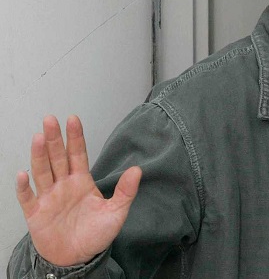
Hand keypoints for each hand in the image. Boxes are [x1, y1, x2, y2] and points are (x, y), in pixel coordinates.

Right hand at [15, 115, 140, 266]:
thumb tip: (137, 170)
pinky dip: (23, 187)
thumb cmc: (95, 234)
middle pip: (57, 157)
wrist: (77, 258)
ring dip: (39, 155)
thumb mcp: (116, 212)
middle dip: (54, 139)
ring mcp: (48, 197)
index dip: (75, 137)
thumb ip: (126, 191)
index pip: (78, 154)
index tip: (72, 119)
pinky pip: (27, 198)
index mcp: (82, 181)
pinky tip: (23, 174)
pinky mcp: (36, 213)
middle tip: (50, 120)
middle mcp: (63, 185)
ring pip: (42, 172)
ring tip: (38, 138)